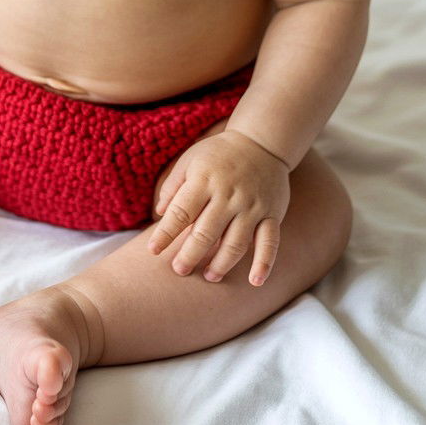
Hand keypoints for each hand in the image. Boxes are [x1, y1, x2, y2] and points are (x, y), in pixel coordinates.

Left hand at [147, 131, 290, 285]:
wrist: (261, 142)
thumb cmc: (218, 155)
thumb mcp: (190, 160)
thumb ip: (173, 186)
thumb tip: (159, 213)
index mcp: (204, 180)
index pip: (181, 212)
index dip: (165, 233)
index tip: (153, 250)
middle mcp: (229, 195)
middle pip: (206, 233)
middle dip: (190, 255)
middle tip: (179, 270)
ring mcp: (252, 206)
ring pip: (236, 243)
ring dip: (221, 264)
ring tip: (208, 276)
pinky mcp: (272, 214)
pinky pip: (270, 242)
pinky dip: (264, 263)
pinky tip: (255, 282)